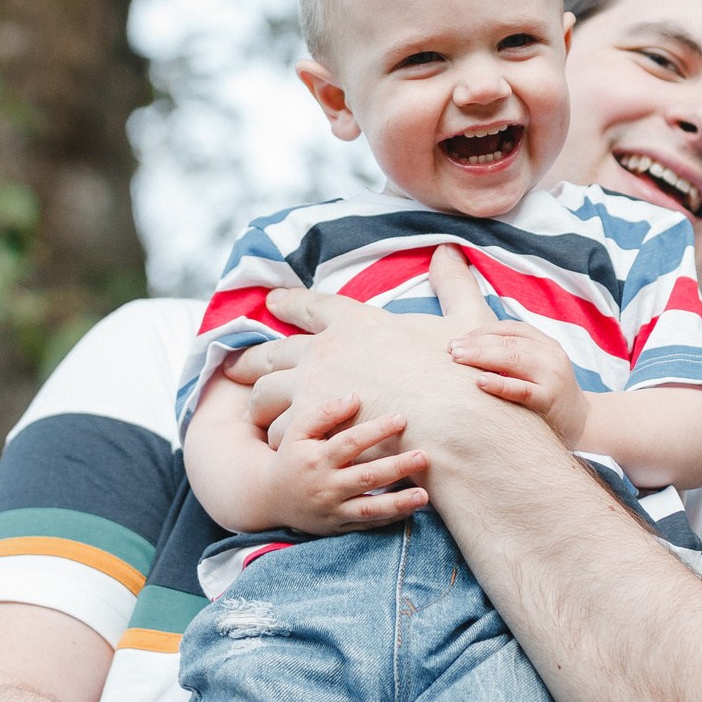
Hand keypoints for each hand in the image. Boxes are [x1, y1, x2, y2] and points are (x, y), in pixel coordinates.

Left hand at [228, 246, 498, 450]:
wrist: (456, 424)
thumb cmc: (463, 376)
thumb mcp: (465, 320)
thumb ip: (453, 285)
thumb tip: (450, 252)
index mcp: (358, 321)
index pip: (312, 306)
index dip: (289, 302)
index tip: (272, 302)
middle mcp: (325, 350)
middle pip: (272, 353)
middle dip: (250, 360)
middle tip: (236, 367)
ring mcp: (312, 388)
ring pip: (265, 397)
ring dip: (261, 408)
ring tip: (257, 416)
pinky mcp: (309, 427)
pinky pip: (280, 434)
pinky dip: (281, 442)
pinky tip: (284, 449)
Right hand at [255, 393, 431, 533]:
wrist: (270, 498)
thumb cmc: (291, 457)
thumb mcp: (297, 432)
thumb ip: (324, 413)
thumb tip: (355, 397)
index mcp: (316, 460)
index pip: (350, 443)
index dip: (376, 430)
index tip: (401, 418)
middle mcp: (326, 487)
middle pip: (366, 477)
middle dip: (396, 467)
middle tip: (423, 456)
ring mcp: (333, 510)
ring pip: (369, 508)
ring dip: (398, 502)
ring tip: (424, 496)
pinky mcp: (339, 526)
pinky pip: (368, 524)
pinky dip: (390, 518)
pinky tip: (412, 508)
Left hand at [445, 320, 587, 448]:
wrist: (583, 422)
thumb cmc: (549, 394)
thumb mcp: (537, 367)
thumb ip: (513, 356)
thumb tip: (468, 349)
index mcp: (546, 343)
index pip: (510, 328)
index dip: (481, 331)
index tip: (457, 339)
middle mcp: (551, 355)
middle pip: (508, 342)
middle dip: (476, 343)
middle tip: (451, 349)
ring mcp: (552, 376)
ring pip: (514, 359)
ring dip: (482, 356)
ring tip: (458, 359)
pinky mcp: (550, 399)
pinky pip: (522, 389)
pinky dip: (500, 383)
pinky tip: (480, 382)